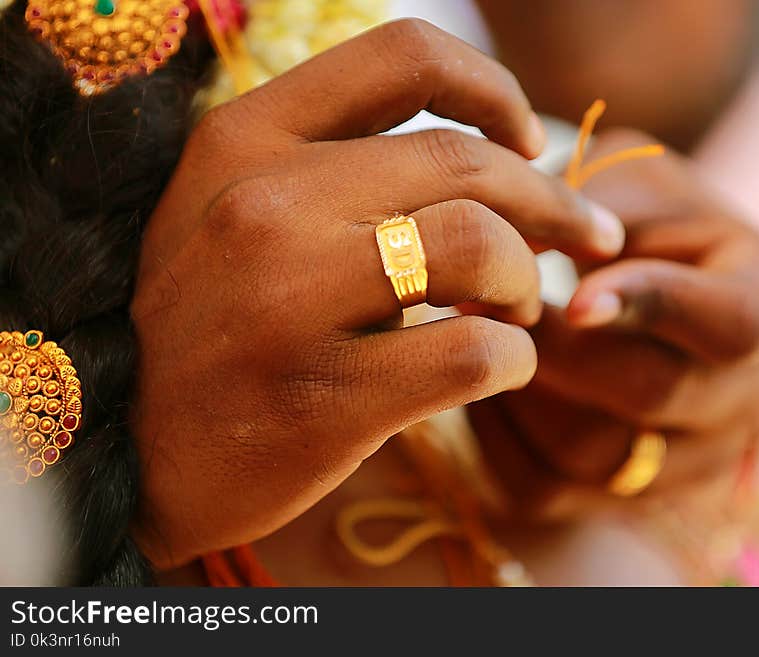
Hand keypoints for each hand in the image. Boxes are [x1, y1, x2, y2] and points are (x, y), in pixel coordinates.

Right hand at [129, 20, 623, 568]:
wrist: (122, 447)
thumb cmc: (204, 324)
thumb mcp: (234, 214)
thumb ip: (336, 173)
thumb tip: (491, 163)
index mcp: (243, 140)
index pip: (406, 58)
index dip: (493, 91)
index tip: (528, 144)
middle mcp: (262, 204)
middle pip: (468, 162)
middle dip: (552, 202)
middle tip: (578, 239)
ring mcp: (285, 303)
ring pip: (479, 246)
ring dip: (526, 279)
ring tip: (520, 309)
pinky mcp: (320, 400)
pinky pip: (472, 354)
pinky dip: (513, 359)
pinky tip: (499, 367)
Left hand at [469, 130, 758, 517]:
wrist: (637, 289)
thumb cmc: (631, 222)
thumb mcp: (624, 185)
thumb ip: (585, 204)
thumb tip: (509, 242)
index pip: (731, 322)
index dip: (651, 307)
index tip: (574, 296)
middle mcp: (740, 393)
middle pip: (651, 393)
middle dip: (554, 346)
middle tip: (481, 299)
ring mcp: (687, 457)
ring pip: (591, 454)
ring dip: (516, 390)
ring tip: (478, 335)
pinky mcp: (625, 495)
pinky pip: (543, 488)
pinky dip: (495, 436)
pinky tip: (483, 382)